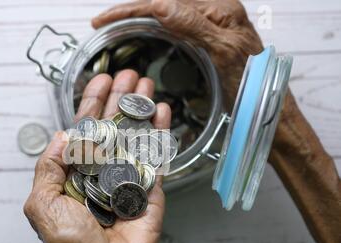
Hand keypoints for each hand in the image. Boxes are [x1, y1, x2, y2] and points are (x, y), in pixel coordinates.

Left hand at [24, 70, 170, 242]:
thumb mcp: (43, 204)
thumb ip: (48, 167)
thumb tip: (61, 135)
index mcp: (76, 173)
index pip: (85, 130)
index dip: (92, 104)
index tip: (101, 80)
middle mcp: (102, 171)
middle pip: (113, 126)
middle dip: (120, 98)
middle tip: (130, 74)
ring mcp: (128, 178)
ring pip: (135, 135)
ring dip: (141, 108)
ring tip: (147, 83)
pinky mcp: (150, 189)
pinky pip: (156, 156)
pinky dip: (161, 133)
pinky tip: (163, 112)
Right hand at [92, 0, 263, 110]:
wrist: (267, 106)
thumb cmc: (252, 84)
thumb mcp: (222, 52)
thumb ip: (193, 25)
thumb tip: (160, 6)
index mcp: (219, 9)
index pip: (165, 2)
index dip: (131, 8)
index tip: (104, 19)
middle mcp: (215, 10)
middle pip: (163, 2)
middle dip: (130, 9)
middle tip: (103, 21)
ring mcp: (211, 22)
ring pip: (167, 11)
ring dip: (139, 16)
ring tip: (115, 24)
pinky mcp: (208, 35)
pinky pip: (175, 23)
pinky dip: (152, 26)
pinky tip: (141, 31)